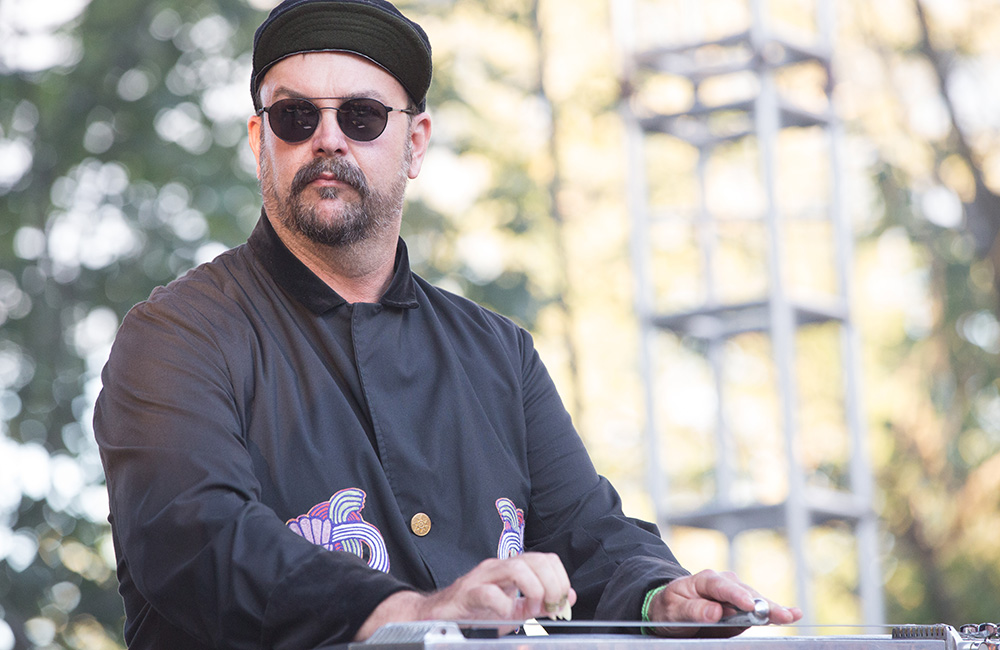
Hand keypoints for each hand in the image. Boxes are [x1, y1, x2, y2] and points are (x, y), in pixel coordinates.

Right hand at [354, 552, 576, 639]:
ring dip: (532, 589)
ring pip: (515, 568)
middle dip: (550, 583)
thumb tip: (568, 597)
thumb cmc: (477, 611)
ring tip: (531, 609)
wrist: (438, 615)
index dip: (560, 577)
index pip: (546, 558)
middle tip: (551, 606)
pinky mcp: (467, 594)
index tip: (561, 601)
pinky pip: (489, 592)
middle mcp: (498, 567)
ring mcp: (482, 578)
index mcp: (512, 568)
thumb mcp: (515, 609)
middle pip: (534, 560)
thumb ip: (540, 603)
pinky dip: (503, 605)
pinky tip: (506, 616)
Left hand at [645, 569, 802, 637]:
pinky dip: (774, 612)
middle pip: (746, 593)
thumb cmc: (670, 608)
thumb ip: (693, 611)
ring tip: (791, 616)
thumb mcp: (673, 610)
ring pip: (756, 601)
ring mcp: (736, 593)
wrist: (672, 609)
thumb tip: (715, 612)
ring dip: (773, 609)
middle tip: (780, 615)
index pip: (722, 586)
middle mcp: (724, 583)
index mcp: (705, 579)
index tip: (750, 606)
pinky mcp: (743, 606)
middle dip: (762, 604)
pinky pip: (759, 609)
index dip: (737, 596)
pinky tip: (793, 614)